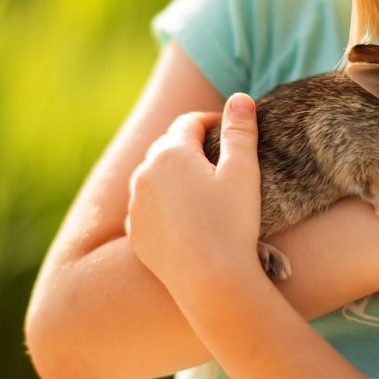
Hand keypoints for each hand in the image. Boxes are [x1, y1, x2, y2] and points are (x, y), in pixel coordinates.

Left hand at [127, 93, 263, 298]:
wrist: (211, 281)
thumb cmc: (232, 223)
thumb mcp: (244, 171)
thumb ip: (240, 129)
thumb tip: (240, 97)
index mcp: (171, 152)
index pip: (190, 123)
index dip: (213, 123)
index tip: (230, 132)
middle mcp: (144, 173)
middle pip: (168, 147)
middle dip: (191, 147)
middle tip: (218, 160)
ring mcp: (136, 204)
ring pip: (154, 177)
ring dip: (174, 176)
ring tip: (201, 189)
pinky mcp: (135, 232)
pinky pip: (146, 207)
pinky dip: (162, 205)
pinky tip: (184, 216)